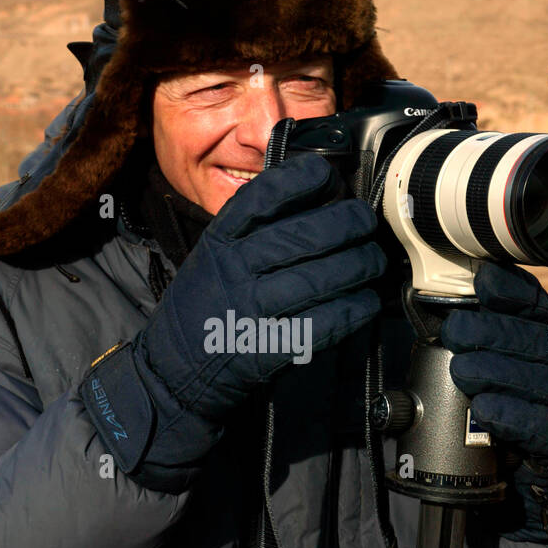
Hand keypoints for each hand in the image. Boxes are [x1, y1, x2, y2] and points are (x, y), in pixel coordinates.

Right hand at [80, 155, 384, 490]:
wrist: (174, 370)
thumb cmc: (202, 308)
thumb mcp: (212, 257)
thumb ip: (252, 232)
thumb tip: (316, 203)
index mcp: (219, 241)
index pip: (264, 196)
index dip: (303, 179)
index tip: (328, 176)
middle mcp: (234, 269)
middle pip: (303, 234)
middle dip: (348, 223)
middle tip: (365, 222)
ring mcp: (251, 309)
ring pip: (320, 277)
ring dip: (360, 265)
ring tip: (373, 261)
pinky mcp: (270, 347)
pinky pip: (325, 322)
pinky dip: (355, 310)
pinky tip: (366, 302)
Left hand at [440, 262, 547, 540]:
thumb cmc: (516, 407)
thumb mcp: (501, 367)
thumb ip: (477, 340)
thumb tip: (431, 311)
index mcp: (547, 338)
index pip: (535, 304)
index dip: (510, 289)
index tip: (482, 280)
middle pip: (530, 339)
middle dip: (488, 331)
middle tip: (453, 332)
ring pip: (533, 380)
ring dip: (492, 371)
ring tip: (462, 371)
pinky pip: (538, 425)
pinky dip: (509, 416)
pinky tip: (484, 409)